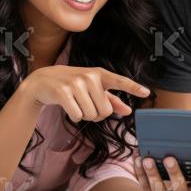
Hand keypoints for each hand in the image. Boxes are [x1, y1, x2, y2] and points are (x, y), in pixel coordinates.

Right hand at [20, 66, 149, 121]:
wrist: (43, 81)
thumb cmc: (72, 85)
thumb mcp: (92, 89)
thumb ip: (111, 99)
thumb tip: (128, 111)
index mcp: (100, 74)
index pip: (120, 81)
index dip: (133, 88)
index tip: (146, 92)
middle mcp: (90, 76)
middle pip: (105, 111)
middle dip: (97, 114)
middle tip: (86, 104)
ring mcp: (76, 84)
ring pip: (91, 115)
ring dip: (84, 115)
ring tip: (76, 103)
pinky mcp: (63, 92)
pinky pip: (78, 116)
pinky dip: (74, 116)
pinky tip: (68, 106)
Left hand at [134, 156, 190, 190]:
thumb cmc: (177, 189)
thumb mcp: (187, 183)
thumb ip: (189, 168)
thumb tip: (184, 143)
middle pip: (179, 187)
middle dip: (174, 172)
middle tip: (169, 159)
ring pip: (158, 187)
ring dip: (152, 172)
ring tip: (147, 160)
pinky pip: (144, 186)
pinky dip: (140, 172)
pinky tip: (138, 161)